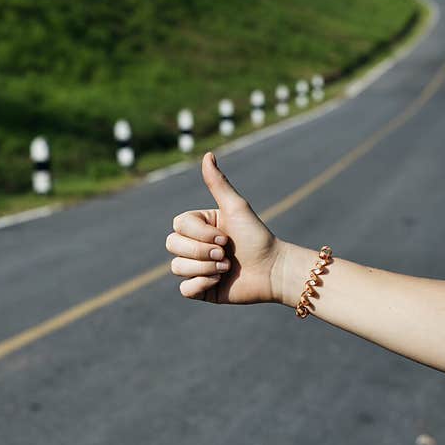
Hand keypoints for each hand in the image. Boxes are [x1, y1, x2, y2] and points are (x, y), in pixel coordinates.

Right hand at [166, 152, 284, 302]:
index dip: (199, 234)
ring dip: (204, 268)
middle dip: (200, 252)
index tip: (225, 237)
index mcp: (199, 225)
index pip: (178, 225)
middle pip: (172, 245)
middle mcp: (195, 245)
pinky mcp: (201, 289)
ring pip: (176, 268)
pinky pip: (184, 290)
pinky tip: (219, 282)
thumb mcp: (236, 208)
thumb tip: (208, 155)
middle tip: (226, 255)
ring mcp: (196, 268)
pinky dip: (200, 285)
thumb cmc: (257, 237)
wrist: (272, 271)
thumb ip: (218, 184)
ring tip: (227, 269)